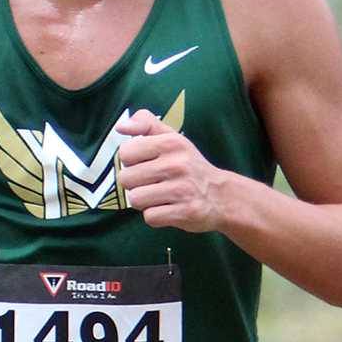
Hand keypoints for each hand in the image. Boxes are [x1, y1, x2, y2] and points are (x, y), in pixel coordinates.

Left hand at [116, 108, 223, 232]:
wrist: (221, 194)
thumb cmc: (189, 165)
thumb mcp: (172, 138)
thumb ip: (146, 125)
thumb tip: (121, 126)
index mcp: (171, 143)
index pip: (125, 152)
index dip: (130, 161)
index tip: (145, 163)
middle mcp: (176, 164)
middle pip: (126, 179)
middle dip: (135, 184)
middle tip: (153, 183)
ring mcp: (182, 189)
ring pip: (135, 199)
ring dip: (144, 202)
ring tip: (160, 196)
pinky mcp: (185, 212)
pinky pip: (150, 217)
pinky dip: (156, 216)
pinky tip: (168, 208)